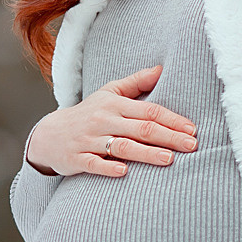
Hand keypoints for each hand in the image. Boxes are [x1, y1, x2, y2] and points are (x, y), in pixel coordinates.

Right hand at [25, 64, 196, 177]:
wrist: (49, 135)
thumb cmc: (88, 113)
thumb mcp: (109, 92)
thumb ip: (136, 82)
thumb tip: (162, 69)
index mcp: (114, 104)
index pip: (149, 111)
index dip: (172, 119)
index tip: (192, 129)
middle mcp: (103, 120)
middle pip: (140, 128)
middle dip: (168, 137)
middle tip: (191, 145)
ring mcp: (89, 140)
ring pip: (121, 146)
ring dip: (146, 153)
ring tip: (168, 159)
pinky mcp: (76, 158)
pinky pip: (93, 163)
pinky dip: (108, 167)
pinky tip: (124, 172)